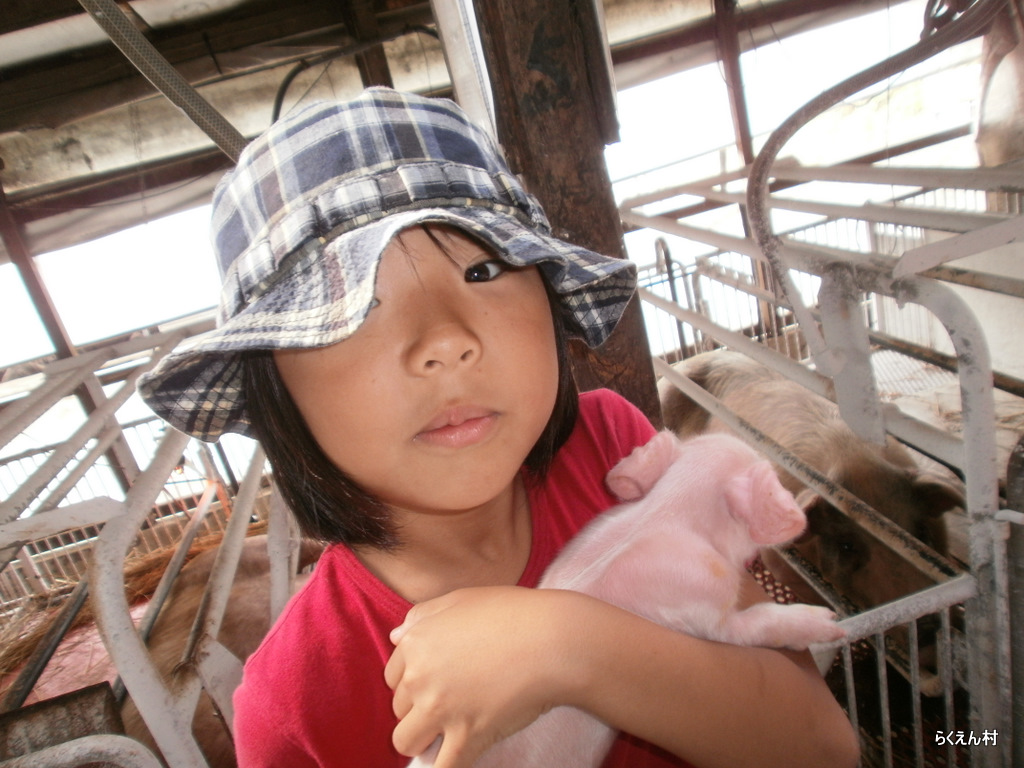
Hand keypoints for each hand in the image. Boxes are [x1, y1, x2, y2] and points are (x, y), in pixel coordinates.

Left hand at [385, 586, 581, 767]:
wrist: (553, 639)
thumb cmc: (514, 613)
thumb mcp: (462, 599)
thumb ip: (423, 616)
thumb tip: (395, 637)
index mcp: (417, 642)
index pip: (392, 676)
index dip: (413, 681)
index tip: (437, 681)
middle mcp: (420, 677)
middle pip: (399, 708)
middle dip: (420, 708)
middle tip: (452, 701)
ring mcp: (441, 709)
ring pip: (406, 742)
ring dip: (423, 740)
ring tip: (448, 732)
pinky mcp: (467, 736)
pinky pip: (442, 767)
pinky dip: (446, 766)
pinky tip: (460, 756)